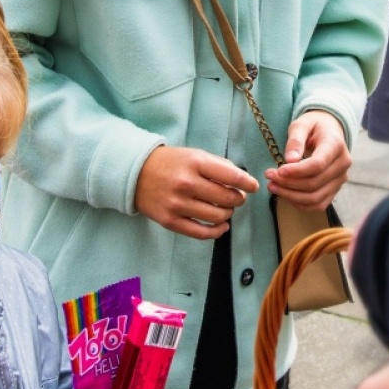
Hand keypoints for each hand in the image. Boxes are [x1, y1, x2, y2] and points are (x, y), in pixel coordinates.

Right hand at [136, 146, 258, 238]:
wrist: (135, 174)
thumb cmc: (170, 163)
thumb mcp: (194, 155)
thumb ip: (218, 166)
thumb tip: (243, 182)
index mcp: (195, 163)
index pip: (231, 176)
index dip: (247, 183)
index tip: (253, 186)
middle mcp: (186, 183)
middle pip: (227, 198)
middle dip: (238, 199)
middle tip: (237, 197)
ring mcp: (177, 204)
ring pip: (217, 216)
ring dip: (228, 214)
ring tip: (226, 209)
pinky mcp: (170, 221)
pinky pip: (202, 233)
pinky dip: (217, 231)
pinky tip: (222, 225)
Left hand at [267, 110, 349, 211]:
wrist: (329, 131)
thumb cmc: (313, 126)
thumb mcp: (302, 124)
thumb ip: (296, 140)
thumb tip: (290, 160)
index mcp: (336, 145)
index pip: (317, 165)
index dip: (297, 171)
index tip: (278, 170)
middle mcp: (342, 164)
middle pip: (315, 183)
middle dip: (288, 183)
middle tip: (269, 176)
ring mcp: (340, 179)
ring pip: (316, 198)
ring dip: (291, 196)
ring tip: (272, 186)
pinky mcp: (335, 190)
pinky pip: (318, 204)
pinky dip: (300, 203)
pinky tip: (285, 194)